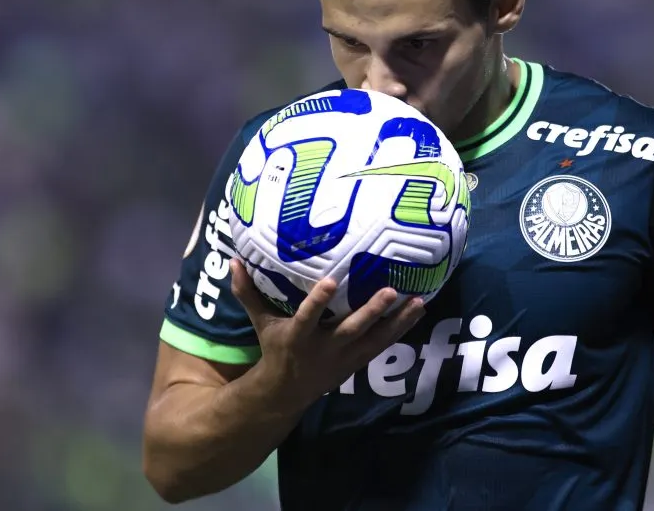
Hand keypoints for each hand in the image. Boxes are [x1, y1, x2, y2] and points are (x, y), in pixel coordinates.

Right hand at [230, 259, 424, 410]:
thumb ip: (248, 292)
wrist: (287, 393)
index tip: (331, 281)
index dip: (319, 301)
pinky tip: (418, 310)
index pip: (308, 317)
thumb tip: (234, 260)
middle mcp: (325, 348)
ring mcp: (345, 357)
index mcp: (299, 336)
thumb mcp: (260, 322)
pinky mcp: (359, 361)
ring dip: (397, 321)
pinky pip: (384, 344)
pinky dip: (401, 328)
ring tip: (418, 301)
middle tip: (390, 291)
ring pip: (375, 339)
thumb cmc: (275, 348)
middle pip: (351, 329)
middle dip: (370, 312)